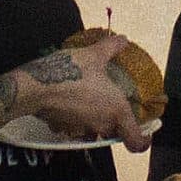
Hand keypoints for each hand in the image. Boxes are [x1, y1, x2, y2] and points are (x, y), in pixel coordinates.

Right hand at [15, 37, 151, 149]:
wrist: (34, 88)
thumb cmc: (70, 72)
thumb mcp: (94, 55)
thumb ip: (111, 48)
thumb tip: (123, 39)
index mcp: (116, 111)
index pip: (136, 141)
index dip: (143, 141)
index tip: (146, 134)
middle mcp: (102, 125)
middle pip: (114, 131)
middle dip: (114, 120)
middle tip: (110, 101)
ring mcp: (81, 130)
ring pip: (94, 130)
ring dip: (94, 119)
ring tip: (88, 98)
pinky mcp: (63, 130)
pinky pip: (74, 127)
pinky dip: (75, 118)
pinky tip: (69, 100)